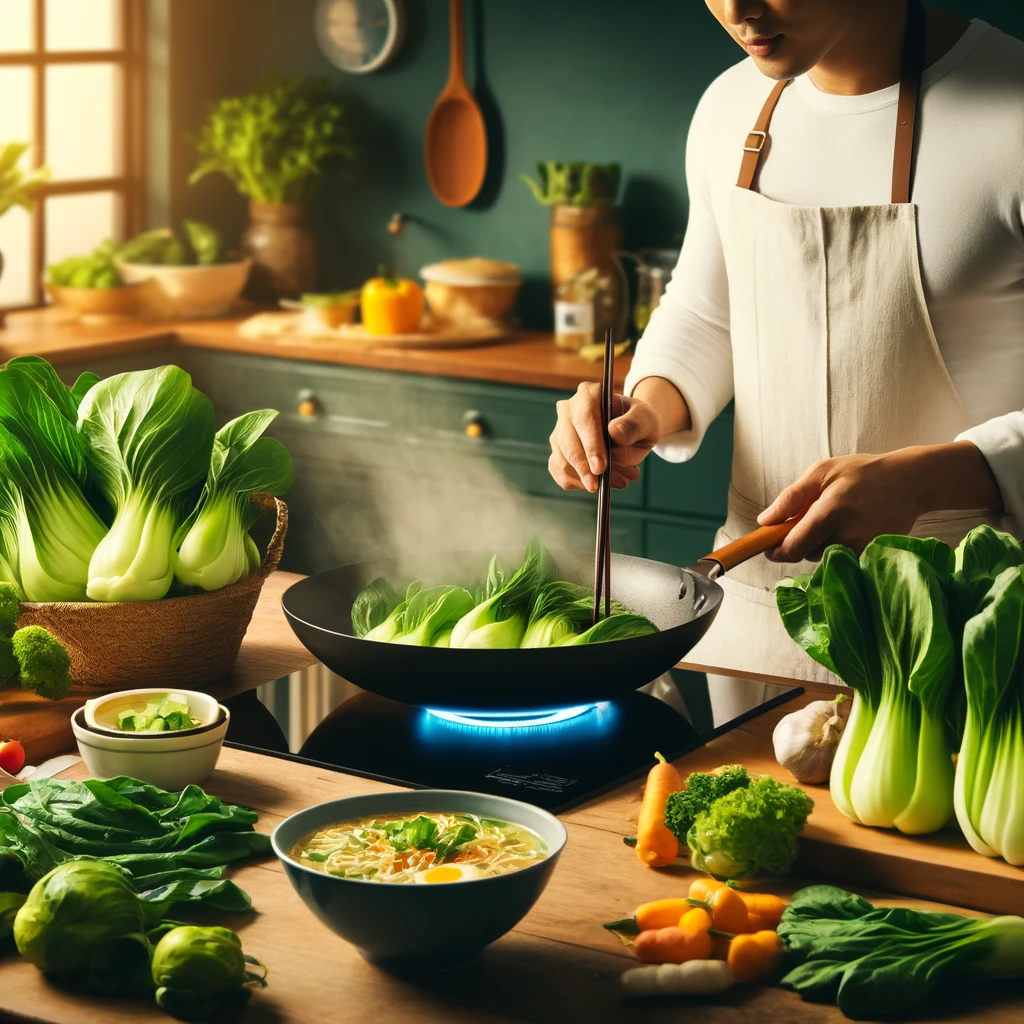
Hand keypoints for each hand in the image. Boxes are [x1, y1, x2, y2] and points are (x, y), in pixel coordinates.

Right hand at [548, 383, 660, 491]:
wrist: (632, 430)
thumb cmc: (638, 422)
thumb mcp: (646, 419)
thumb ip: (634, 424)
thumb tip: (614, 433)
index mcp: (589, 394)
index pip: (584, 418)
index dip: (591, 445)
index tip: (600, 468)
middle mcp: (568, 410)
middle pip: (566, 441)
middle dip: (583, 467)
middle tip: (598, 486)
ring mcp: (560, 432)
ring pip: (562, 459)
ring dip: (586, 478)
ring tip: (618, 481)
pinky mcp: (558, 452)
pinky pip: (560, 473)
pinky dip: (579, 484)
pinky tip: (600, 485)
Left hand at [757, 453, 924, 561]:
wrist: (911, 481)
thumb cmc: (862, 472)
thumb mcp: (821, 472)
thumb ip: (790, 498)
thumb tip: (765, 521)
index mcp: (827, 515)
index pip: (792, 548)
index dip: (776, 550)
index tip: (770, 546)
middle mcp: (844, 538)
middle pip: (806, 554)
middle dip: (800, 541)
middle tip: (810, 519)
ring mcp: (861, 549)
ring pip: (824, 557)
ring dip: (820, 543)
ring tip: (835, 518)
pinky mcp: (872, 555)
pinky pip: (842, 558)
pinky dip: (838, 546)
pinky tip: (849, 527)